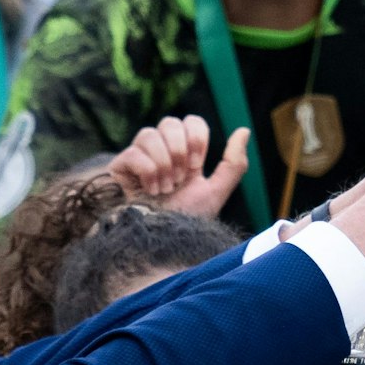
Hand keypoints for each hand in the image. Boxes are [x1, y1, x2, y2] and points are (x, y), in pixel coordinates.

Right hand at [105, 115, 249, 218]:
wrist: (159, 243)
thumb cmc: (186, 221)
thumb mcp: (216, 193)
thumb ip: (233, 164)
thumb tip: (244, 130)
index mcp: (185, 154)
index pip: (192, 121)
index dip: (197, 138)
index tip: (196, 166)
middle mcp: (162, 151)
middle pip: (170, 122)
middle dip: (179, 150)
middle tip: (180, 178)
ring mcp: (140, 158)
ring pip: (149, 133)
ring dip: (163, 164)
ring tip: (165, 188)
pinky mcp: (120, 168)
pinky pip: (133, 152)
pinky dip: (147, 172)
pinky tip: (150, 191)